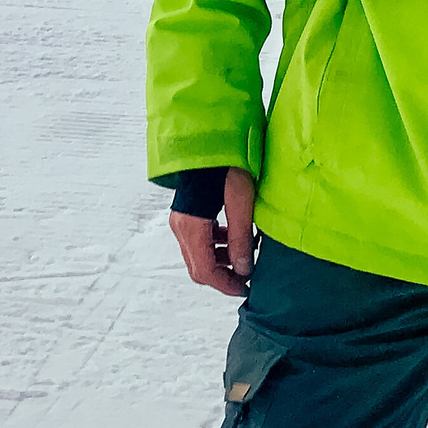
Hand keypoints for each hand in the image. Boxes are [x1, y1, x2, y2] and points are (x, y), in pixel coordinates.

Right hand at [169, 167, 256, 296]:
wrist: (209, 139)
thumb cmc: (225, 163)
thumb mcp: (241, 201)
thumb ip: (241, 238)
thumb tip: (243, 268)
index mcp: (192, 227)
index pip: (205, 271)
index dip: (226, 285)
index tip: (246, 288)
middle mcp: (181, 227)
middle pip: (198, 268)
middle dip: (223, 277)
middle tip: (247, 277)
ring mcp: (180, 221)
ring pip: (197, 256)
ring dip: (220, 262)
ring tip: (245, 254)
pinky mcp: (186, 214)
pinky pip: (197, 241)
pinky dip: (215, 247)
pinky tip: (233, 237)